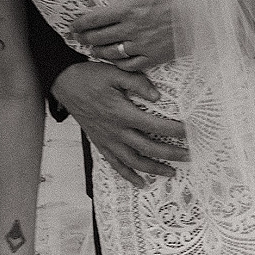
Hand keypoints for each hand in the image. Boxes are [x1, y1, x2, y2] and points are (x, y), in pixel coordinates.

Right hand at [51, 61, 187, 187]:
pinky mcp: (100, 143)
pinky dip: (129, 176)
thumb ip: (137, 83)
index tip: (190, 132)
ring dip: (154, 168)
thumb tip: (157, 96)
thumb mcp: (114, 72)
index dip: (174, 130)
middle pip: (148, 148)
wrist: (64, 83)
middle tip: (189, 156)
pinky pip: (115, 164)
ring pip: (134, 161)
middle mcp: (116, 131)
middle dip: (171, 153)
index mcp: (122, 113)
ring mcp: (107, 140)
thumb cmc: (90, 76)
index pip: (154, 125)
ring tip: (171, 172)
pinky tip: (141, 182)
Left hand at [72, 0, 177, 69]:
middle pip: (99, 37)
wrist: (206, 9)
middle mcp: (132, 29)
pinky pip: (131, 65)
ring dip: (98, 51)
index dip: (80, 23)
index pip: (95, 19)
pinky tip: (116, 59)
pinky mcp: (155, 57)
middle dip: (85, 37)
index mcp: (129, 8)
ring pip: (112, 53)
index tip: (72, 25)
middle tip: (79, 36)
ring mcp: (144, 46)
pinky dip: (119, 63)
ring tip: (93, 48)